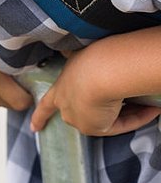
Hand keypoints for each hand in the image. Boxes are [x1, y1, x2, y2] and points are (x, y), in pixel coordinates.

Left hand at [31, 47, 160, 134]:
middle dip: (99, 112)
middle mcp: (65, 104)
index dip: (40, 115)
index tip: (32, 127)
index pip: (47, 103)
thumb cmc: (96, 56)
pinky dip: (136, 117)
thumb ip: (83, 61)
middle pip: (78, 115)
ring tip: (141, 93)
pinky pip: (119, 125)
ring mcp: (77, 117)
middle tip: (116, 103)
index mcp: (61, 85)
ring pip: (103, 118)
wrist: (100, 70)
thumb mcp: (84, 55)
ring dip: (125, 110)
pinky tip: (151, 107)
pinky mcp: (93, 127)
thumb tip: (91, 55)